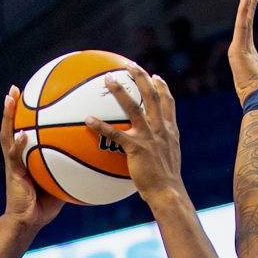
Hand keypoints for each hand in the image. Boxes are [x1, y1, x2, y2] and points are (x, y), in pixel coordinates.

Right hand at [0, 87, 65, 233]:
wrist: (27, 222)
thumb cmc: (44, 207)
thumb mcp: (61, 184)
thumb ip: (71, 170)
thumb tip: (92, 160)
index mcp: (26, 157)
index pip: (24, 130)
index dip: (25, 115)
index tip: (30, 97)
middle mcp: (16, 156)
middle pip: (11, 127)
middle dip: (11, 108)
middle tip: (14, 89)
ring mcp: (12, 163)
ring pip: (6, 135)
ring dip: (7, 116)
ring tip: (9, 98)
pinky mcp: (13, 172)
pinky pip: (15, 155)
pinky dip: (18, 143)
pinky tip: (22, 133)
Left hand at [84, 61, 184, 205]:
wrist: (168, 192)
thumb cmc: (165, 182)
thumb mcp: (167, 161)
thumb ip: (159, 149)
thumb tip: (149, 151)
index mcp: (169, 130)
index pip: (168, 103)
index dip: (162, 88)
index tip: (156, 76)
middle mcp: (160, 129)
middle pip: (152, 96)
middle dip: (142, 77)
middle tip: (131, 65)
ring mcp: (149, 136)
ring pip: (133, 107)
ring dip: (120, 91)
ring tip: (107, 79)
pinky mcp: (136, 147)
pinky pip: (115, 133)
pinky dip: (100, 125)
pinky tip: (87, 119)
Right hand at [227, 0, 257, 100]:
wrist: (255, 99)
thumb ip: (257, 80)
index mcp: (244, 54)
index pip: (247, 30)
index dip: (249, 14)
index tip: (254, 0)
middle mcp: (239, 49)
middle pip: (244, 22)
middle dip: (249, 5)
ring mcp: (237, 48)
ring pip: (243, 21)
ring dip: (247, 4)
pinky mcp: (238, 49)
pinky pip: (242, 26)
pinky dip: (244, 11)